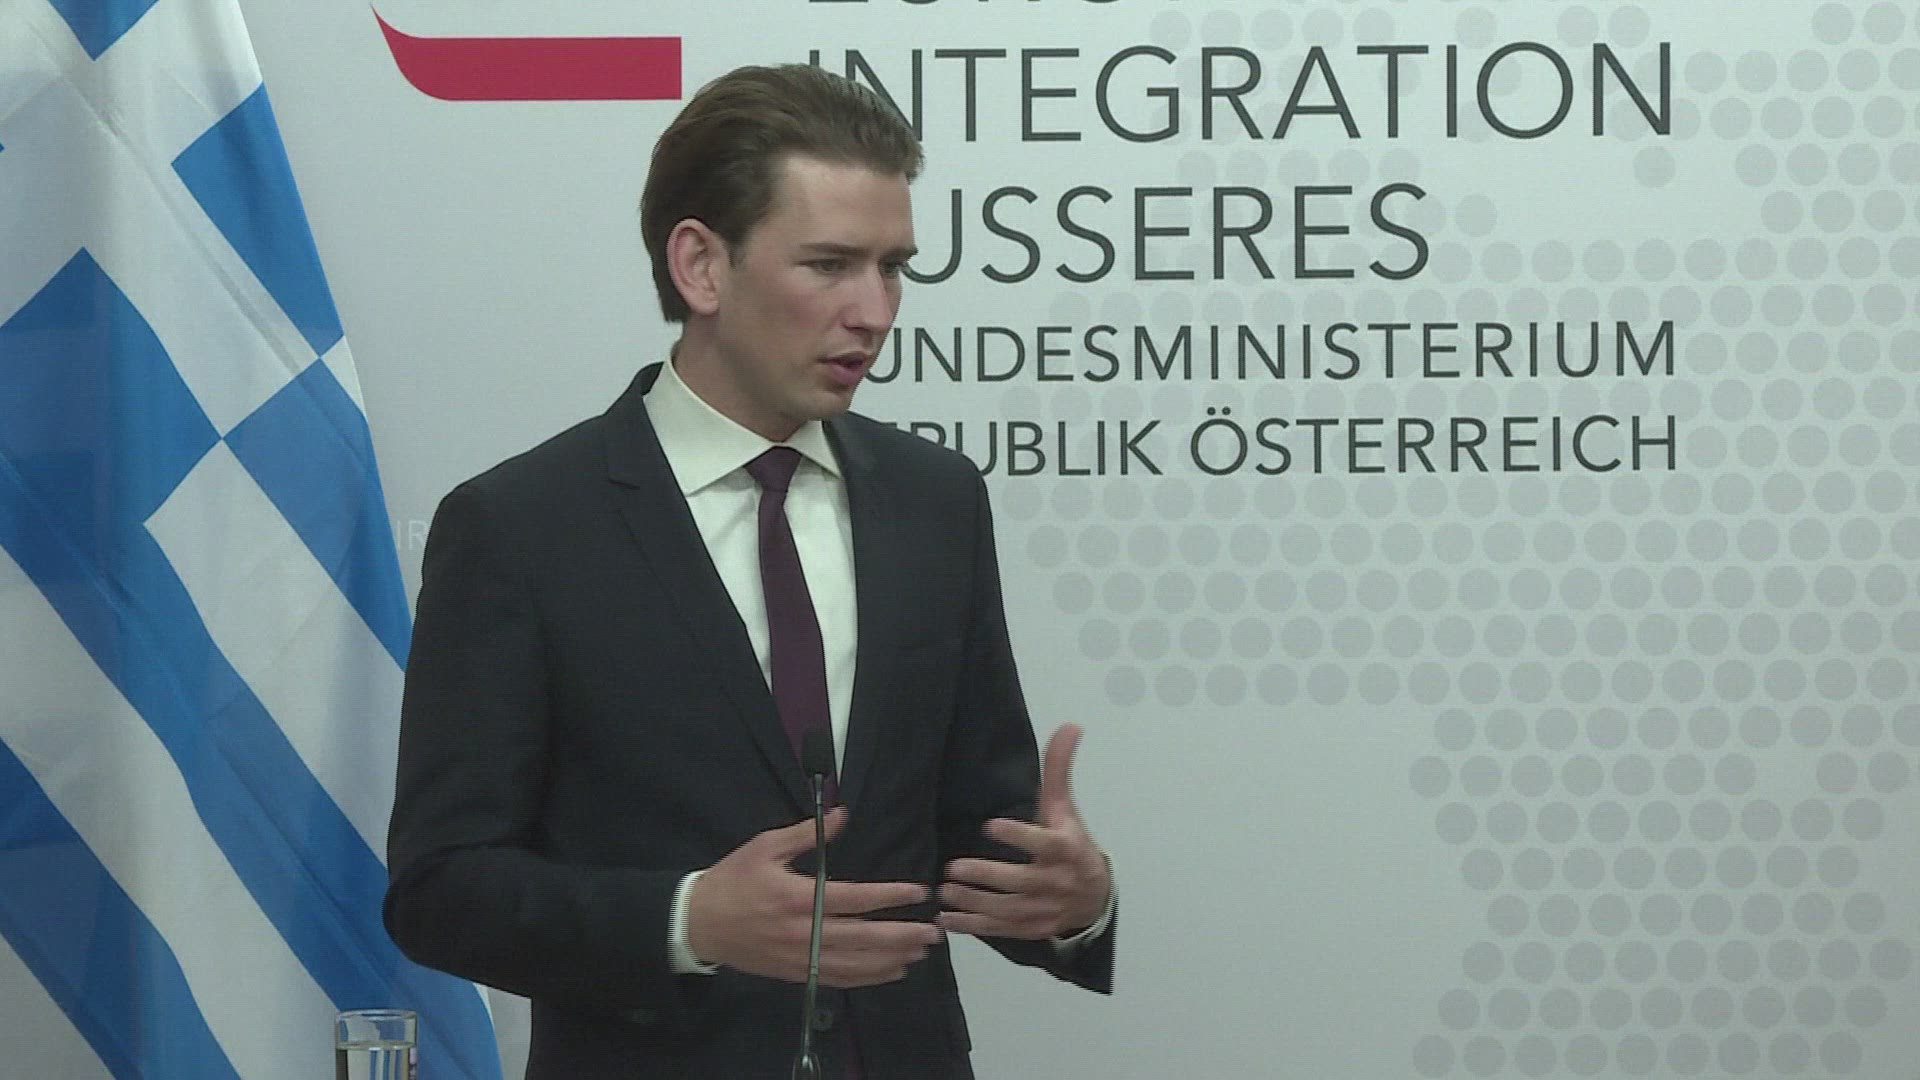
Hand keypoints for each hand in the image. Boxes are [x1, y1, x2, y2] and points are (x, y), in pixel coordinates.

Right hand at [685, 808, 940, 987]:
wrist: (697, 924)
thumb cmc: (733, 880)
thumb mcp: (765, 847)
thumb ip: (807, 834)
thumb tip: (843, 814)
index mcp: (798, 897)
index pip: (855, 898)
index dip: (890, 896)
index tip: (918, 893)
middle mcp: (804, 932)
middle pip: (863, 938)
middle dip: (903, 935)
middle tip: (935, 931)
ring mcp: (800, 958)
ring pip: (855, 964)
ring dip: (892, 958)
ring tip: (921, 951)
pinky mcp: (795, 974)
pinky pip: (838, 979)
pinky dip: (868, 978)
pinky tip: (891, 971)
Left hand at [938, 723, 1111, 939]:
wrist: (1095, 898)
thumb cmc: (1072, 844)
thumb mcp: (1066, 808)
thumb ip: (1059, 769)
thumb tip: (1070, 725)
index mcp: (1065, 849)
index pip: (1042, 843)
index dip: (1018, 836)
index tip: (989, 826)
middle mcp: (1055, 882)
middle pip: (1020, 881)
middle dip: (987, 876)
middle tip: (953, 867)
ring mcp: (1043, 909)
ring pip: (1007, 909)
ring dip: (974, 902)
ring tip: (944, 891)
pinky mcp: (1030, 929)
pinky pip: (1000, 930)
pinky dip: (972, 927)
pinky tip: (945, 918)